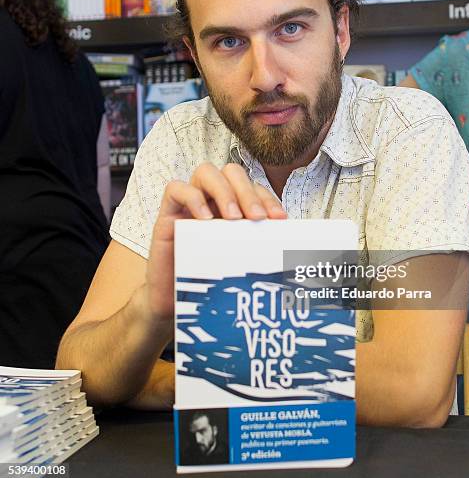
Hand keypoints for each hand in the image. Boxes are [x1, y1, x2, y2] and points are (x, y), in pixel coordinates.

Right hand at [145, 163, 286, 320]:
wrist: (178, 306)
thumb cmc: (212, 280)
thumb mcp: (242, 258)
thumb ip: (260, 242)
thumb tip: (292, 239)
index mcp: (232, 205)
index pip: (253, 186)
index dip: (268, 198)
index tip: (280, 219)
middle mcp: (212, 199)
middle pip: (231, 172)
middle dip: (248, 192)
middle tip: (258, 218)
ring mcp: (189, 204)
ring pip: (206, 172)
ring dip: (225, 191)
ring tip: (234, 218)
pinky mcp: (167, 214)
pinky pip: (176, 189)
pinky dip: (193, 198)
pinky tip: (205, 219)